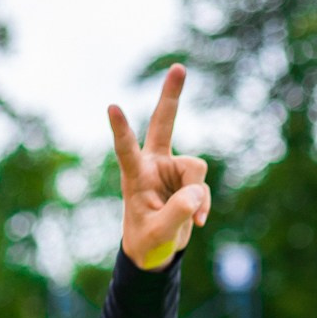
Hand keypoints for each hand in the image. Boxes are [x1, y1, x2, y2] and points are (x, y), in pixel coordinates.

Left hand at [111, 63, 211, 270]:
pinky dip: (203, 205)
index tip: (112, 106)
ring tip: (192, 219)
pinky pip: (204, 188)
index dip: (121, 129)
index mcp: (135, 175)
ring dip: (198, 195)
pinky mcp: (188, 180)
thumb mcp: (158, 234)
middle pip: (163, 124)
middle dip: (171, 97)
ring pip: (196, 169)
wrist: (155, 249)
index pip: (126, 149)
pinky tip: (197, 221)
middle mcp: (154, 164)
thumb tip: (197, 194)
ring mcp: (172, 170)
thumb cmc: (147, 240)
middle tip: (179, 68)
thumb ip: (177, 214)